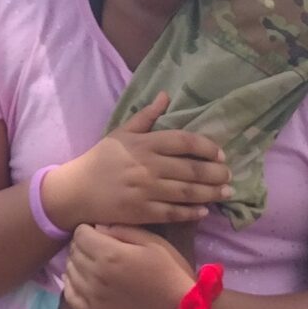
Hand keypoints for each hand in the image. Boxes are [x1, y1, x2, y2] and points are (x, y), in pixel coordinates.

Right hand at [40, 95, 231, 232]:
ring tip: (226, 192)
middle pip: (191, 169)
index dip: (207, 147)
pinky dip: (191, 212)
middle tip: (230, 175)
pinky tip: (204, 211)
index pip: (184, 142)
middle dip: (215, 173)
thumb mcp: (121, 132)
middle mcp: (148, 166)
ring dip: (211, 193)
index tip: (220, 154)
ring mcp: (146, 190)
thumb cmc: (101, 159)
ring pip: (187, 192)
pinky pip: (173, 212)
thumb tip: (166, 96)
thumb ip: (146, 116)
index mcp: (145, 144)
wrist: (77, 190)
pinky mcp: (142, 212)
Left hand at [62, 224, 196, 308]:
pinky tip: (82, 281)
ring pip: (69, 271)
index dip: (88, 230)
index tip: (98, 233)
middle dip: (83, 245)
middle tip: (97, 247)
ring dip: (77, 264)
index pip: (80, 234)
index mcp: (109, 254)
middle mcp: (95, 274)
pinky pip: (70, 295)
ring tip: (92, 264)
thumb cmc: (171, 273)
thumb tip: (98, 227)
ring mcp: (92, 297)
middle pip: (74, 251)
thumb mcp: (153, 243)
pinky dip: (71, 285)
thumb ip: (123, 231)